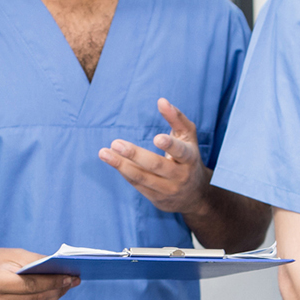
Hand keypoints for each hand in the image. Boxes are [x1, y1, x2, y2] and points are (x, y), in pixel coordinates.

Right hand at [0, 248, 78, 299]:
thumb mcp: (11, 254)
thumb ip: (35, 261)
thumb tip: (61, 268)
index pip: (31, 285)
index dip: (53, 282)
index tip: (70, 276)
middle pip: (35, 299)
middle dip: (56, 290)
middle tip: (71, 281)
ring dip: (51, 299)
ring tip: (63, 288)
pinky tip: (48, 296)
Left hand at [100, 98, 209, 215]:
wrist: (196, 196)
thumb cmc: (189, 158)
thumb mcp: (189, 137)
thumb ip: (176, 118)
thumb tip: (161, 100)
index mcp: (190, 158)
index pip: (181, 151)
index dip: (170, 145)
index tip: (156, 138)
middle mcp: (180, 176)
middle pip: (156, 165)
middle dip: (135, 154)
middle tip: (116, 143)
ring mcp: (168, 189)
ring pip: (142, 177)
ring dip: (121, 165)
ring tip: (104, 153)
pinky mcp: (157, 199)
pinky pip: (137, 185)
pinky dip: (124, 172)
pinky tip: (113, 161)